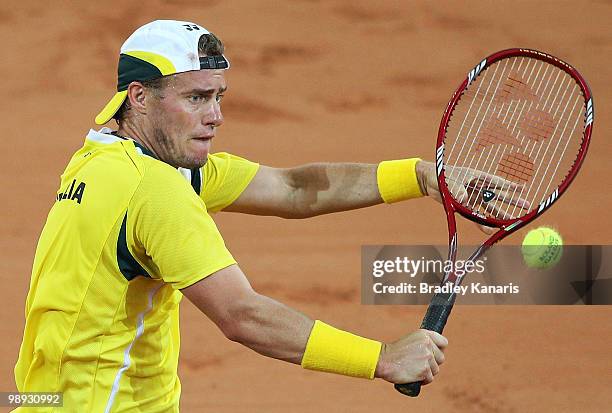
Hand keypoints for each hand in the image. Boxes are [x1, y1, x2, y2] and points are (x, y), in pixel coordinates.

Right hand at [375, 329, 447, 384]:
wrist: (383, 360)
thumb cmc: (395, 352)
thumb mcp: (411, 340)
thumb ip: (424, 343)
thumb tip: (436, 352)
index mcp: (424, 334)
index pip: (444, 343)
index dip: (438, 350)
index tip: (432, 354)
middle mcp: (428, 344)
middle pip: (440, 358)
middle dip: (432, 363)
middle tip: (418, 363)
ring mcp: (427, 357)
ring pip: (435, 370)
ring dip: (427, 372)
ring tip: (413, 369)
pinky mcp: (425, 370)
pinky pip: (430, 379)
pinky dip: (422, 380)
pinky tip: (413, 376)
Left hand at [416, 160, 530, 233]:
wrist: (428, 181)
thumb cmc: (440, 175)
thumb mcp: (448, 180)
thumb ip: (456, 189)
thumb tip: (464, 199)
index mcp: (476, 177)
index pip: (495, 182)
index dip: (509, 186)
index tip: (522, 188)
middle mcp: (477, 188)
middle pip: (497, 196)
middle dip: (511, 201)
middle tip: (525, 206)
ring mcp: (472, 198)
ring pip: (489, 208)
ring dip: (499, 215)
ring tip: (511, 221)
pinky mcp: (464, 207)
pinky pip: (476, 216)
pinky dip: (482, 223)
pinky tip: (490, 230)